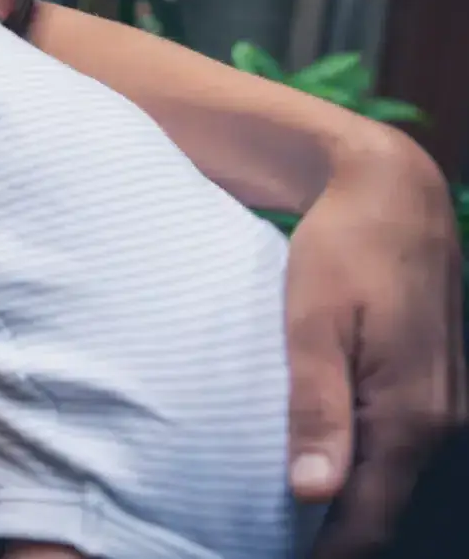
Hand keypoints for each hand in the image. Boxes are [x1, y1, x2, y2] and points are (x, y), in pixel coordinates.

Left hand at [284, 138, 465, 556]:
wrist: (393, 192)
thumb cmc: (344, 250)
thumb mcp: (314, 324)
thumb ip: (317, 409)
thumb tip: (313, 495)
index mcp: (409, 415)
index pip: (369, 517)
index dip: (328, 553)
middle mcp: (440, 420)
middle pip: (385, 505)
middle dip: (335, 534)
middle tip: (269, 541)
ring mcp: (445, 403)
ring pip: (395, 478)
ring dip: (349, 500)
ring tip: (288, 519)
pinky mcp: (436, 383)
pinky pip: (399, 446)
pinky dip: (364, 465)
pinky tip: (324, 463)